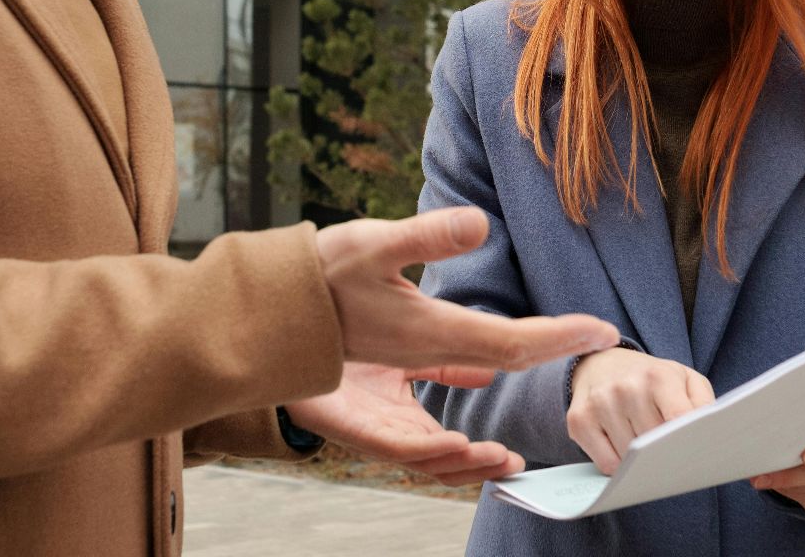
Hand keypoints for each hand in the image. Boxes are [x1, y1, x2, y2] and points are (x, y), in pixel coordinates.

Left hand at [284, 361, 524, 485]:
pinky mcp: (351, 426)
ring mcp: (369, 432)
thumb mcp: (402, 356)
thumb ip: (443, 366)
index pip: (447, 447)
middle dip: (478, 469)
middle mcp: (388, 432)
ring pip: (421, 461)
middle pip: (439, 464)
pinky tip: (458, 443)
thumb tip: (488, 371)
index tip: (517, 458)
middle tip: (513, 466)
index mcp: (401, 420)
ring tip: (496, 458)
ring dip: (463, 463)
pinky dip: (430, 448)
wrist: (287, 336)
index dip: (482, 456)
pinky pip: (394, 444)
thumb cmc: (338, 354)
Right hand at [315, 208, 617, 371]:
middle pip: (507, 360)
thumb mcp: (370, 244)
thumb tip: (479, 223)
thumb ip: (424, 235)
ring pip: (483, 369)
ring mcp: (409, 357)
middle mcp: (426, 351)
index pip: (512, 342)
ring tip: (559, 347)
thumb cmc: (316, 278)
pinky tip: (485, 359)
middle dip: (556, 350)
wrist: (267, 316)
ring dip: (523, 364)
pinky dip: (478, 363)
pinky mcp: (394, 352)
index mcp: (430, 332)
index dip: (561, 336)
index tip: (604, 328)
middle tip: (604, 335)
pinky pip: (448, 369)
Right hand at [567, 348, 712, 474]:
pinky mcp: (578, 420)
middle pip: (654, 446)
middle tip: (667, 449)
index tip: (695, 454)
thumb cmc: (651, 379)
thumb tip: (715, 433)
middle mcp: (625, 388)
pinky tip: (620, 445)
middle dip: (664, 454)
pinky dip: (618, 465)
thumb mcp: (685, 380)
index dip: (689, 443)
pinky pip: (606, 464)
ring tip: (640, 440)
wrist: (602, 364)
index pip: (680, 421)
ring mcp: (599, 404)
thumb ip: (705, 404)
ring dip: (639, 461)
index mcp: (658, 376)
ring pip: (629, 460)